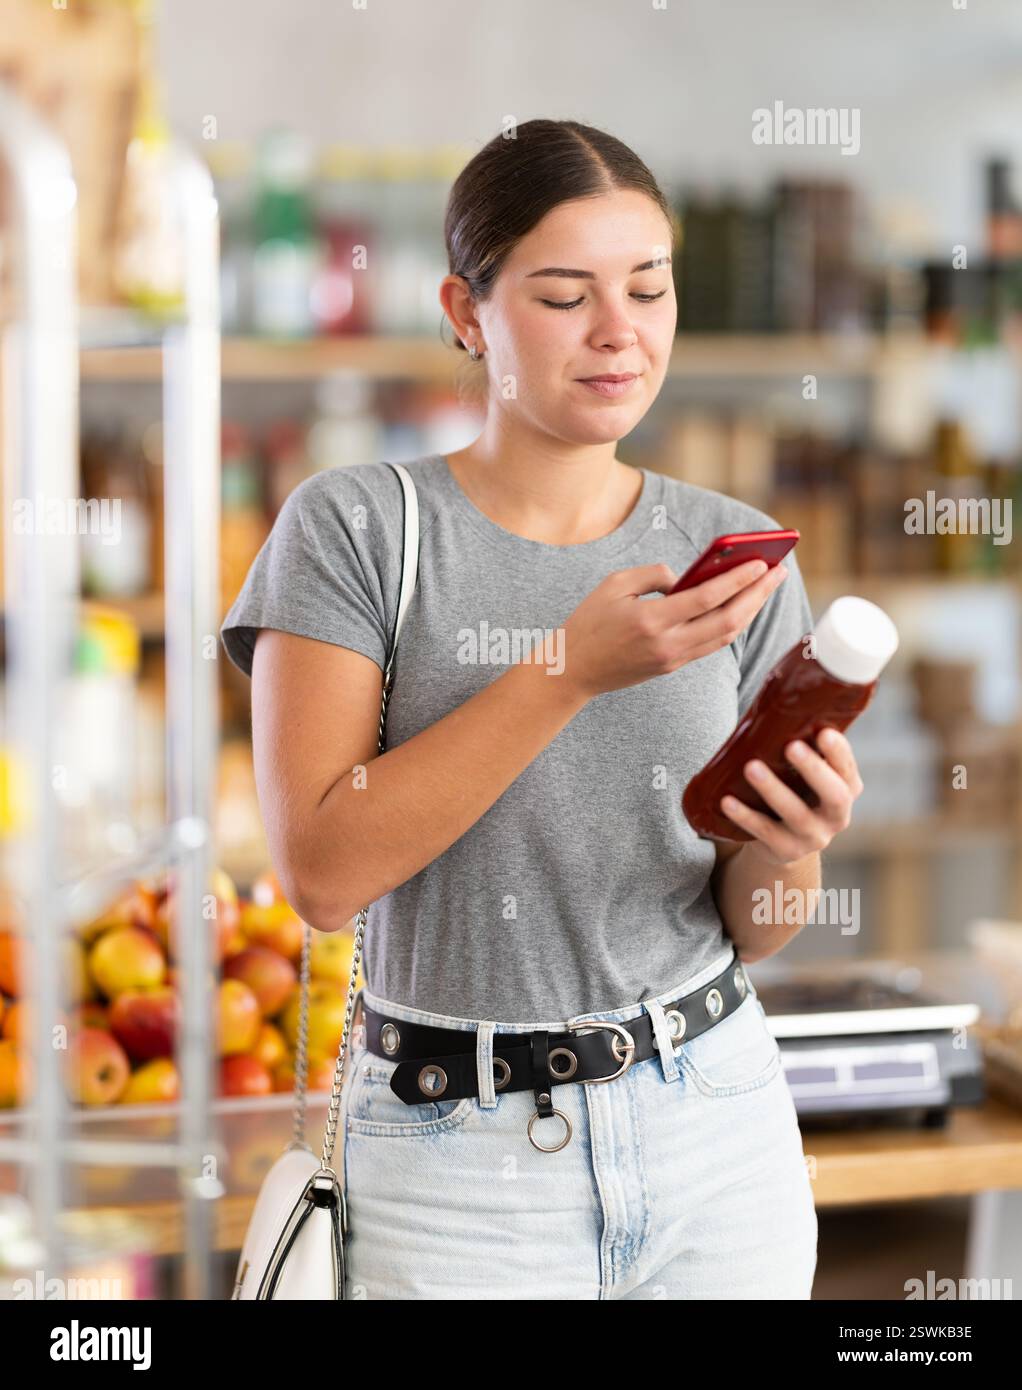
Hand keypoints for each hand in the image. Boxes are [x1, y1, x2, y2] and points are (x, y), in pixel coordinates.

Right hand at [561, 559, 788, 699]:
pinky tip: (742, 606)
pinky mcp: (672, 666)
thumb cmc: (589, 621)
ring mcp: (672, 659)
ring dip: (750, 611)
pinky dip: (731, 623)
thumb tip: (685, 578)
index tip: (762, 562)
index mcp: (650, 621)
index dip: (738, 580)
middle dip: (757, 595)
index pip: (707, 599)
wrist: (571, 671)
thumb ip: (654, 574)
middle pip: (727, 621)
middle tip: (777, 571)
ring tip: (766, 586)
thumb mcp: (614, 584)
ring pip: (724, 636)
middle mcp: (667, 644)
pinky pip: (711, 644)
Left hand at [718, 727, 862, 865]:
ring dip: (773, 789)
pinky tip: (727, 801)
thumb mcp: (804, 773)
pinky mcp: (786, 851)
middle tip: (792, 746)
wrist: (782, 841)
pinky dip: (745, 816)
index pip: (848, 770)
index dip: (839, 752)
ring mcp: (814, 837)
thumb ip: (802, 746)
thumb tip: (779, 704)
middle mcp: (837, 816)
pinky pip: (765, 833)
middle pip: (834, 795)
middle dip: (814, 770)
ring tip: (751, 767)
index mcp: (846, 789)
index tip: (824, 732)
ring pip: (796, 814)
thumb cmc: (794, 790)